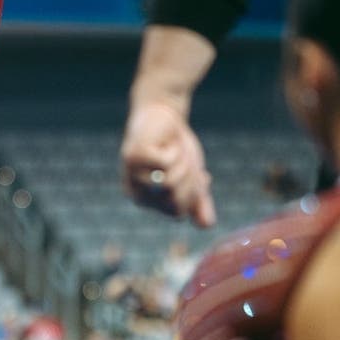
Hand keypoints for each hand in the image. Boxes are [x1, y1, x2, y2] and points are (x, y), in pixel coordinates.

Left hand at [120, 101, 216, 227]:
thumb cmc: (176, 147)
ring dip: (183, 163)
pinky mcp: (133, 155)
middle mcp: (134, 192)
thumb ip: (199, 201)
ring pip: (170, 183)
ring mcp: (131, 174)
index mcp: (145, 201)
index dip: (194, 193)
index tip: (197, 174)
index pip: (178, 213)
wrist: (166, 113)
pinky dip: (174, 150)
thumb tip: (207, 226)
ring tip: (175, 150)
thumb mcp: (192, 177)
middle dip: (190, 179)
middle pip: (175, 201)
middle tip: (186, 160)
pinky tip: (166, 141)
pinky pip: (166, 163)